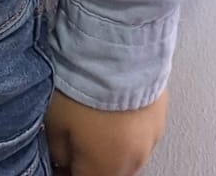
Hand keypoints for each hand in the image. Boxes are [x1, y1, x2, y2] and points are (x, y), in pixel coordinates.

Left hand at [44, 87, 167, 175]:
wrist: (118, 51)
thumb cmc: (85, 86)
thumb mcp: (54, 122)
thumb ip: (58, 151)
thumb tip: (60, 159)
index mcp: (103, 170)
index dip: (67, 169)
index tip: (60, 157)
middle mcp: (132, 163)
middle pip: (108, 170)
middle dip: (90, 158)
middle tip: (74, 134)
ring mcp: (150, 140)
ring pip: (126, 152)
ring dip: (110, 142)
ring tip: (95, 113)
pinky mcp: (160, 116)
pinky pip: (140, 129)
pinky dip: (127, 123)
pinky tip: (114, 102)